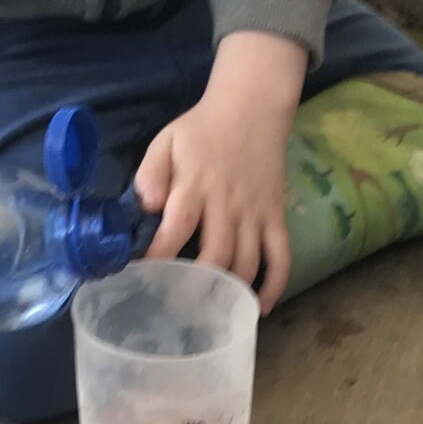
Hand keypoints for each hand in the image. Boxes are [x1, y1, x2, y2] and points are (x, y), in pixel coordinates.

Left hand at [135, 31, 306, 313]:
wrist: (252, 108)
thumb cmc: (201, 131)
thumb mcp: (166, 141)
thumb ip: (150, 174)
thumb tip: (146, 207)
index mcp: (195, 186)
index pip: (175, 229)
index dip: (158, 258)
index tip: (141, 278)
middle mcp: (227, 204)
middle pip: (215, 256)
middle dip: (194, 288)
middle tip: (175, 308)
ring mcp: (255, 213)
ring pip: (247, 262)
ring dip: (230, 292)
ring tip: (210, 315)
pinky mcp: (276, 217)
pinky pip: (281, 256)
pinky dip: (275, 285)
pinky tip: (260, 307)